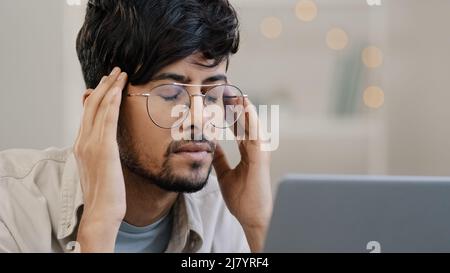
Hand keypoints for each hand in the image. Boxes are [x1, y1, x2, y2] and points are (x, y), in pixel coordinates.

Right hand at [73, 67, 127, 251]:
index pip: (88, 114)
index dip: (97, 96)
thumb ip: (103, 151)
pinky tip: (118, 90)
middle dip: (103, 86)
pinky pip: (107, 119)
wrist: (102, 211)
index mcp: (81, 146)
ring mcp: (91, 144)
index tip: (107, 84)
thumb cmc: (106, 193)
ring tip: (119, 74)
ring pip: (98, 108)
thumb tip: (110, 142)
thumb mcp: (102, 168)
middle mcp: (82, 142)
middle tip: (115, 72)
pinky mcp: (103, 149)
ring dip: (109, 88)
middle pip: (91, 106)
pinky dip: (112, 102)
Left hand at [212, 98, 272, 251]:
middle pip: (247, 123)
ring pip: (253, 125)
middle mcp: (256, 149)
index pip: (240, 128)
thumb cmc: (242, 198)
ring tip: (237, 94)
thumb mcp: (224, 174)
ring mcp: (261, 153)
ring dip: (246, 109)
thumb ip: (220, 159)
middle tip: (228, 90)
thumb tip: (211, 146)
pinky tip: (245, 108)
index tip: (223, 101)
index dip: (232, 114)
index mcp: (248, 153)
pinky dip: (251, 120)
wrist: (252, 217)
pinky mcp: (261, 158)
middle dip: (238, 107)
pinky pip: (256, 134)